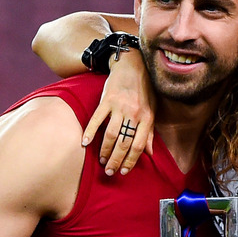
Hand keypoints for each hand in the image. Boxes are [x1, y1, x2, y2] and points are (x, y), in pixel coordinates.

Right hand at [82, 49, 154, 175]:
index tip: (124, 171)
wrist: (133, 65)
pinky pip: (97, 119)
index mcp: (147, 117)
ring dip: (104, 151)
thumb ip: (150, 132)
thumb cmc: (144, 90)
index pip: (139, 145)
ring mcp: (120, 106)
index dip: (131, 161)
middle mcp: (134, 113)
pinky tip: (85, 143)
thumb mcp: (152, 110)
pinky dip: (90, 132)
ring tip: (101, 161)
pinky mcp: (107, 100)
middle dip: (116, 160)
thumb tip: (150, 153)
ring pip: (111, 134)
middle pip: (124, 143)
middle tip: (109, 171)